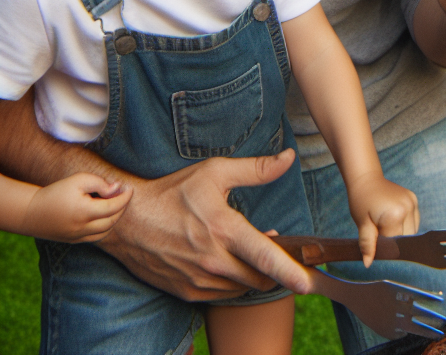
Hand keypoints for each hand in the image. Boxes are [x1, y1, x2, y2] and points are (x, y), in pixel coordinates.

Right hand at [21, 173, 131, 242]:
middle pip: (113, 220)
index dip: (125, 196)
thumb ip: (100, 183)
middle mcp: (83, 228)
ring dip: (115, 218)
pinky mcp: (73, 241)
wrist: (30, 212)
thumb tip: (117, 188)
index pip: (114, 207)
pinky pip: (96, 237)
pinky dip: (105, 227)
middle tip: (124, 193)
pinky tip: (105, 215)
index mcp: (85, 212)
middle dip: (122, 207)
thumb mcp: (79, 179)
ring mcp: (78, 237)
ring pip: (105, 231)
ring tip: (115, 203)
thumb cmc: (56, 192)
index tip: (129, 187)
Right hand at [99, 148, 313, 300]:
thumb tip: (289, 158)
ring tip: (250, 248)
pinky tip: (230, 260)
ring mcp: (199, 281)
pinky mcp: (187, 292)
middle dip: (276, 268)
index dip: (290, 271)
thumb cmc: (174, 191)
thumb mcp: (215, 172)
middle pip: (260, 277)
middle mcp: (213, 261)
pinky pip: (222, 294)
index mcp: (224, 230)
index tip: (309, 282)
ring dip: (254, 273)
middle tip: (279, 247)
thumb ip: (256, 169)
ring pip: (243, 287)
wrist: (128, 221)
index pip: (264, 256)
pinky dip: (233, 281)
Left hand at [347, 172, 419, 266]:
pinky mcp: (414, 199)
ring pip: (413, 230)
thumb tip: (368, 264)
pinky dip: (406, 225)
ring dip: (402, 233)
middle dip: (394, 241)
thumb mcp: (362, 224)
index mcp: (395, 215)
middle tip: (380, 237)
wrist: (366, 179)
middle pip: (407, 238)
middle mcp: (408, 208)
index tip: (377, 248)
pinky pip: (414, 220)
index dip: (386, 248)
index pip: (395, 243)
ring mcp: (413, 202)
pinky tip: (394, 221)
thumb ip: (368, 244)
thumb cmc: (361, 201)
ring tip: (386, 227)